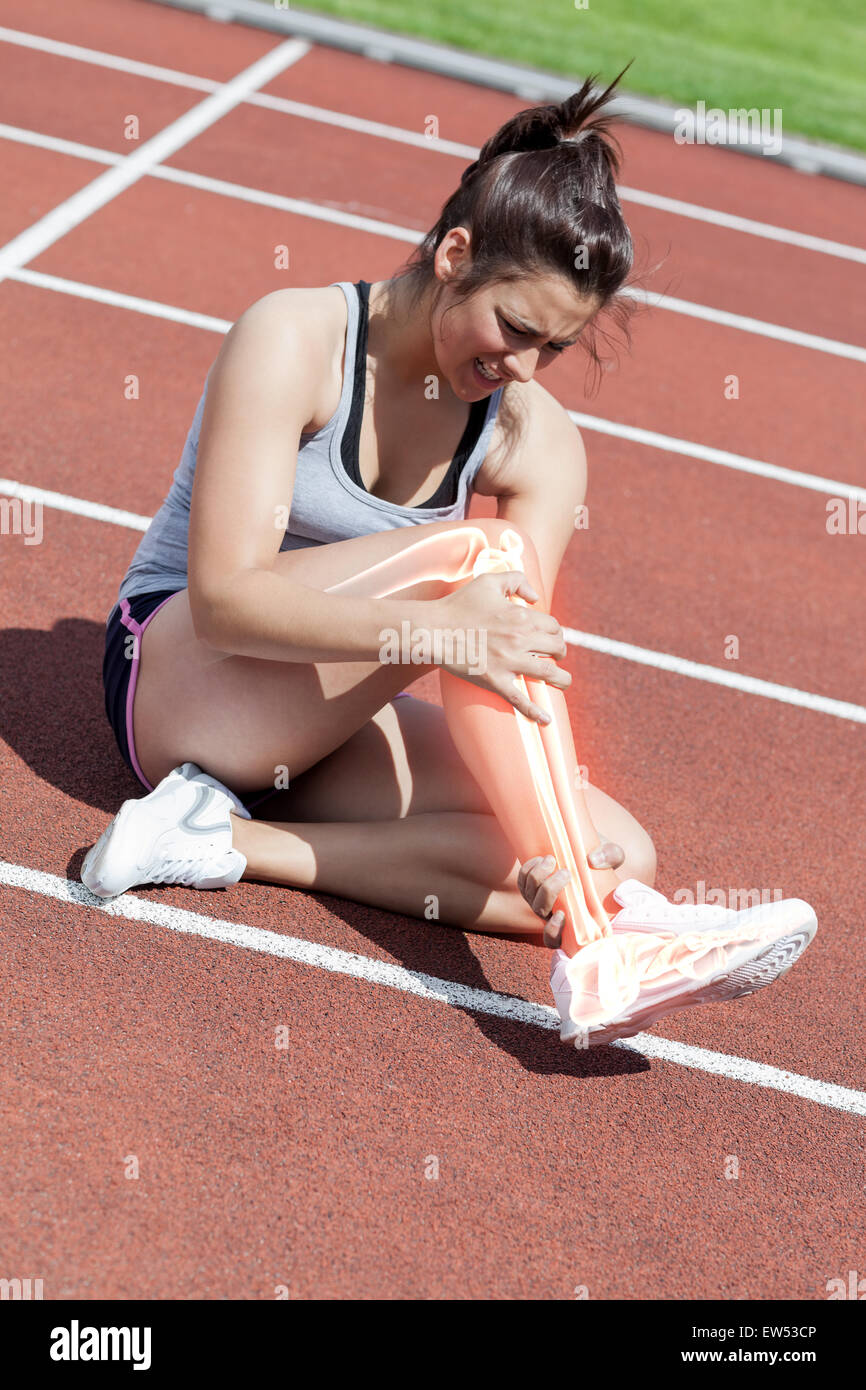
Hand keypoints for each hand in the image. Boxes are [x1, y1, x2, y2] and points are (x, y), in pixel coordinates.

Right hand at [433, 570, 570, 723]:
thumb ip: (516, 580)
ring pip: (549, 674)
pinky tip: (546, 720)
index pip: (554, 627)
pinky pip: (520, 699)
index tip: (550, 638)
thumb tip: (534, 597)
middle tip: (555, 656)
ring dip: (562, 679)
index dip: (555, 632)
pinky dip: (535, 712)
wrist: (433, 630)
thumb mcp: (488, 581)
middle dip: (560, 652)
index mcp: (521, 617)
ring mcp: (508, 662)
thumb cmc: (459, 605)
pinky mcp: (495, 681)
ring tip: (564, 682)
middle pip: (557, 648)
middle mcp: (520, 639)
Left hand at [518, 842, 624, 946]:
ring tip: (551, 860)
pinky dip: (528, 870)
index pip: (554, 940)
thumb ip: (611, 856)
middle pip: (540, 910)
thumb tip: (593, 860)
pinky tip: (541, 859)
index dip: (553, 932)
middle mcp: (550, 913)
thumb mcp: (612, 857)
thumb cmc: (600, 862)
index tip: (561, 914)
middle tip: (566, 873)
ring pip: (529, 895)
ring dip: (537, 877)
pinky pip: (522, 881)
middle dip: (549, 890)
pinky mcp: (529, 885)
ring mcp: (538, 899)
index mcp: (571, 919)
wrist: (585, 851)